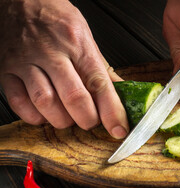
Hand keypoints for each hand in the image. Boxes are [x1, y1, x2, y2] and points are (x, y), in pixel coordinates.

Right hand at [0, 0, 128, 138]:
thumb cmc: (55, 18)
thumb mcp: (84, 37)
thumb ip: (101, 68)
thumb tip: (121, 93)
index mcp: (78, 44)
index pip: (99, 84)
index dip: (112, 112)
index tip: (119, 130)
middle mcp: (52, 52)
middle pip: (74, 98)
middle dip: (87, 119)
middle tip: (90, 121)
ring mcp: (26, 61)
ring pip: (46, 103)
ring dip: (61, 120)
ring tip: (69, 118)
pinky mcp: (6, 69)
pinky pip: (18, 102)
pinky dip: (34, 116)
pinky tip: (44, 114)